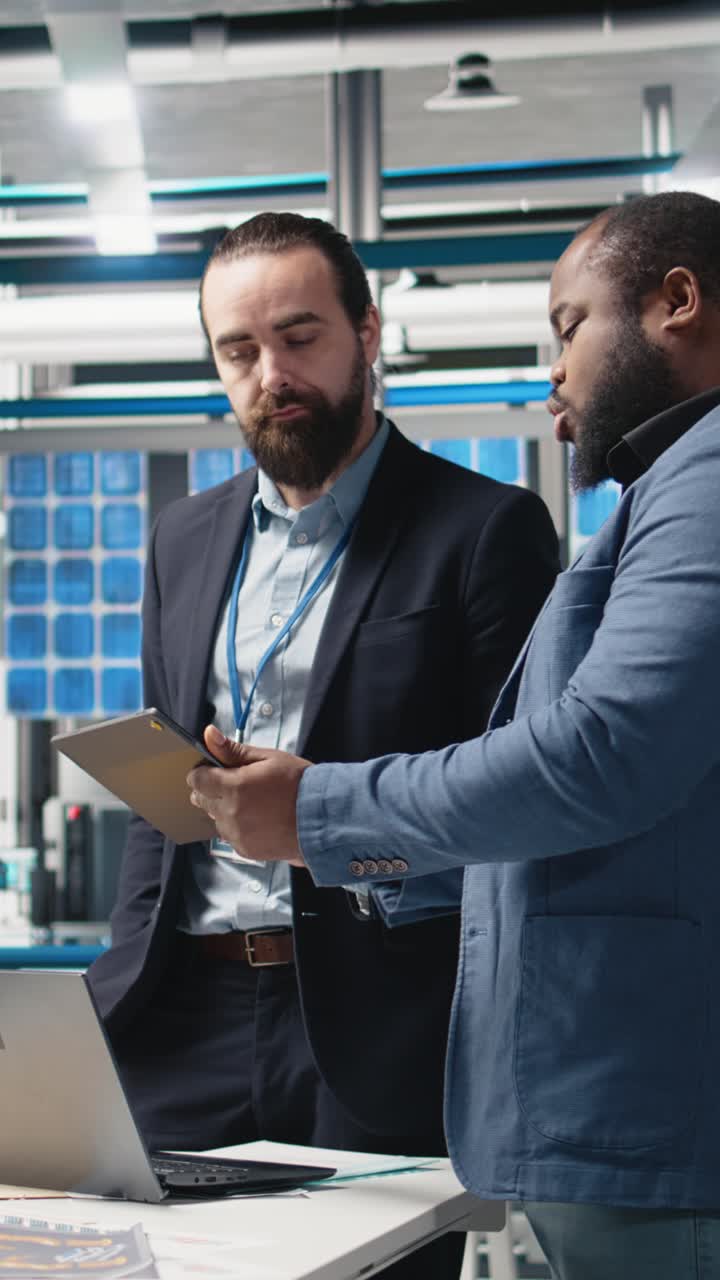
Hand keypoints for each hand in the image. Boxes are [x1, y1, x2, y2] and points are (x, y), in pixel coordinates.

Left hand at [187, 724, 310, 865]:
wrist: (323, 818)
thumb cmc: (298, 783)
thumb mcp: (269, 759)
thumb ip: (234, 750)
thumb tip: (209, 735)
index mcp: (234, 786)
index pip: (196, 780)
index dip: (203, 773)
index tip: (216, 771)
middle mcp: (230, 813)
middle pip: (201, 800)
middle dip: (213, 791)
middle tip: (238, 786)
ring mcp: (236, 834)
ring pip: (215, 819)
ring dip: (225, 811)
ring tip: (253, 805)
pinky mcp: (244, 850)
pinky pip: (229, 836)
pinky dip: (238, 828)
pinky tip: (258, 820)